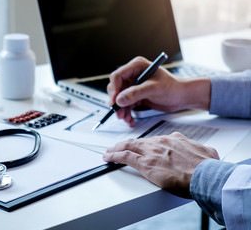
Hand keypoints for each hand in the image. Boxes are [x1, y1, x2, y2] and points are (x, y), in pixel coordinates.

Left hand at [103, 132, 218, 197]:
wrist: (205, 175)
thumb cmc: (207, 167)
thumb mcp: (206, 152)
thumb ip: (200, 150)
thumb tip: (205, 152)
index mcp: (174, 140)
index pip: (154, 140)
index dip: (144, 144)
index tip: (140, 146)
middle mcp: (161, 143)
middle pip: (138, 142)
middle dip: (126, 144)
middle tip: (117, 146)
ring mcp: (151, 152)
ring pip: (128, 146)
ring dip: (117, 148)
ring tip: (109, 151)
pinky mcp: (145, 163)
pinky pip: (124, 156)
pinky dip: (114, 156)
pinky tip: (108, 157)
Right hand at [107, 56, 210, 125]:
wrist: (182, 97)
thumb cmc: (173, 87)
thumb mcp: (153, 89)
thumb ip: (135, 93)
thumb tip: (119, 99)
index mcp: (136, 66)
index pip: (118, 76)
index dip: (114, 89)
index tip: (114, 101)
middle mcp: (133, 75)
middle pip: (116, 88)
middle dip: (117, 102)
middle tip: (119, 113)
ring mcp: (134, 85)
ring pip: (120, 98)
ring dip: (121, 109)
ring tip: (126, 118)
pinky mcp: (136, 95)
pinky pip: (126, 104)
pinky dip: (127, 112)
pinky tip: (130, 119)